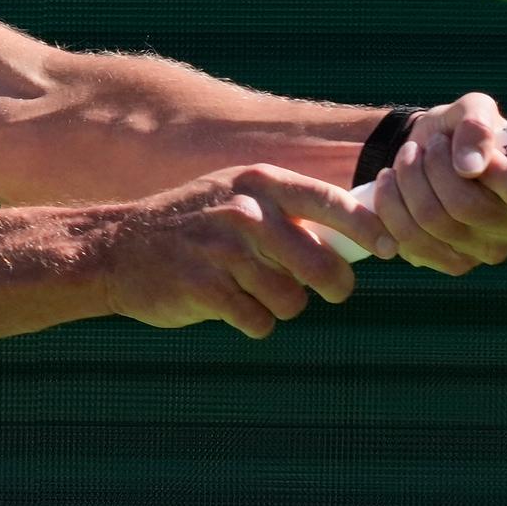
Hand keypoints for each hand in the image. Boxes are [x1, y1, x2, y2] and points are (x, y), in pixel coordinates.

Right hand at [97, 164, 396, 338]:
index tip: (389, 249)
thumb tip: (357, 239)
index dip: (369, 228)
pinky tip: (228, 306)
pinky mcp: (205, 288)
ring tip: (251, 291)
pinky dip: (252, 322)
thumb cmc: (191, 226)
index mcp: (260, 183)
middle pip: (323, 264)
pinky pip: (258, 321)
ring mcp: (224, 250)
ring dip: (280, 305)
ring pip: (292, 299)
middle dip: (332, 285)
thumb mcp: (236, 197)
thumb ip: (288, 212)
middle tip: (329, 291)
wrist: (116, 249)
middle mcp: (246, 211)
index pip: (332, 202)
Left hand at [369, 93, 506, 275]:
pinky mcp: (453, 264)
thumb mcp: (471, 109)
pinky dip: (390, 205)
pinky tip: (392, 185)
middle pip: (465, 207)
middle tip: (426, 146)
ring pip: (432, 221)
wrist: (426, 154)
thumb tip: (471, 166)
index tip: (462, 149)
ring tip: (407, 158)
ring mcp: (488, 252)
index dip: (489, 171)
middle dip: (432, 166)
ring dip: (407, 180)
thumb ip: (476, 125)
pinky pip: (409, 240)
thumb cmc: (461, 133)